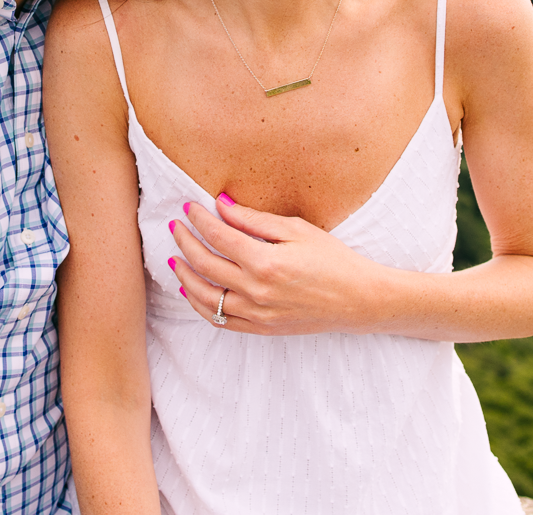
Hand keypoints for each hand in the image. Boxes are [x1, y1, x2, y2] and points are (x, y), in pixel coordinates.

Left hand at [165, 194, 390, 335]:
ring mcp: (256, 314)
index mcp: (265, 262)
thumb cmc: (332, 259)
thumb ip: (254, 219)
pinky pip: (219, 320)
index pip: (218, 235)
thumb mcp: (297, 229)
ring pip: (205, 296)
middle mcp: (256, 291)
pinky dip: (200, 305)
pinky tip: (191, 290)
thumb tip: (220, 204)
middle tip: (175, 225)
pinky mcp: (261, 328)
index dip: (199, 218)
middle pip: (205, 263)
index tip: (189, 206)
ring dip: (185, 274)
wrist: (358, 299)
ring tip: (174, 258)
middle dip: (185, 241)